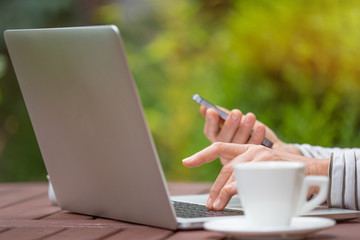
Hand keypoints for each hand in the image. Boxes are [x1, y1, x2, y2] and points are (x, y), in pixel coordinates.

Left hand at [182, 142, 328, 209]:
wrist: (313, 171)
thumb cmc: (285, 173)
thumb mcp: (262, 170)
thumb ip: (245, 174)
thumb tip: (227, 190)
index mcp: (247, 149)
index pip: (218, 147)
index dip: (201, 154)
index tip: (186, 161)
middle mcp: (251, 149)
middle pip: (225, 167)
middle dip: (215, 187)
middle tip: (210, 203)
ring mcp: (260, 154)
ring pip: (234, 172)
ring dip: (223, 191)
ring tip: (218, 204)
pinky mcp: (270, 162)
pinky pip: (249, 176)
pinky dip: (239, 187)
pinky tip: (234, 195)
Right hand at [200, 106, 300, 156]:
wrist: (275, 149)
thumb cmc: (253, 133)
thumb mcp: (238, 122)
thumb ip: (223, 116)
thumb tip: (205, 108)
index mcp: (219, 141)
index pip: (210, 132)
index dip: (210, 122)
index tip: (212, 111)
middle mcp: (225, 152)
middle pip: (223, 139)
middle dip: (230, 124)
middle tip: (236, 112)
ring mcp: (238, 159)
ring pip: (237, 144)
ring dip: (244, 129)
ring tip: (251, 116)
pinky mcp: (251, 163)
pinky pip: (252, 149)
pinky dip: (257, 137)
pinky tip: (261, 128)